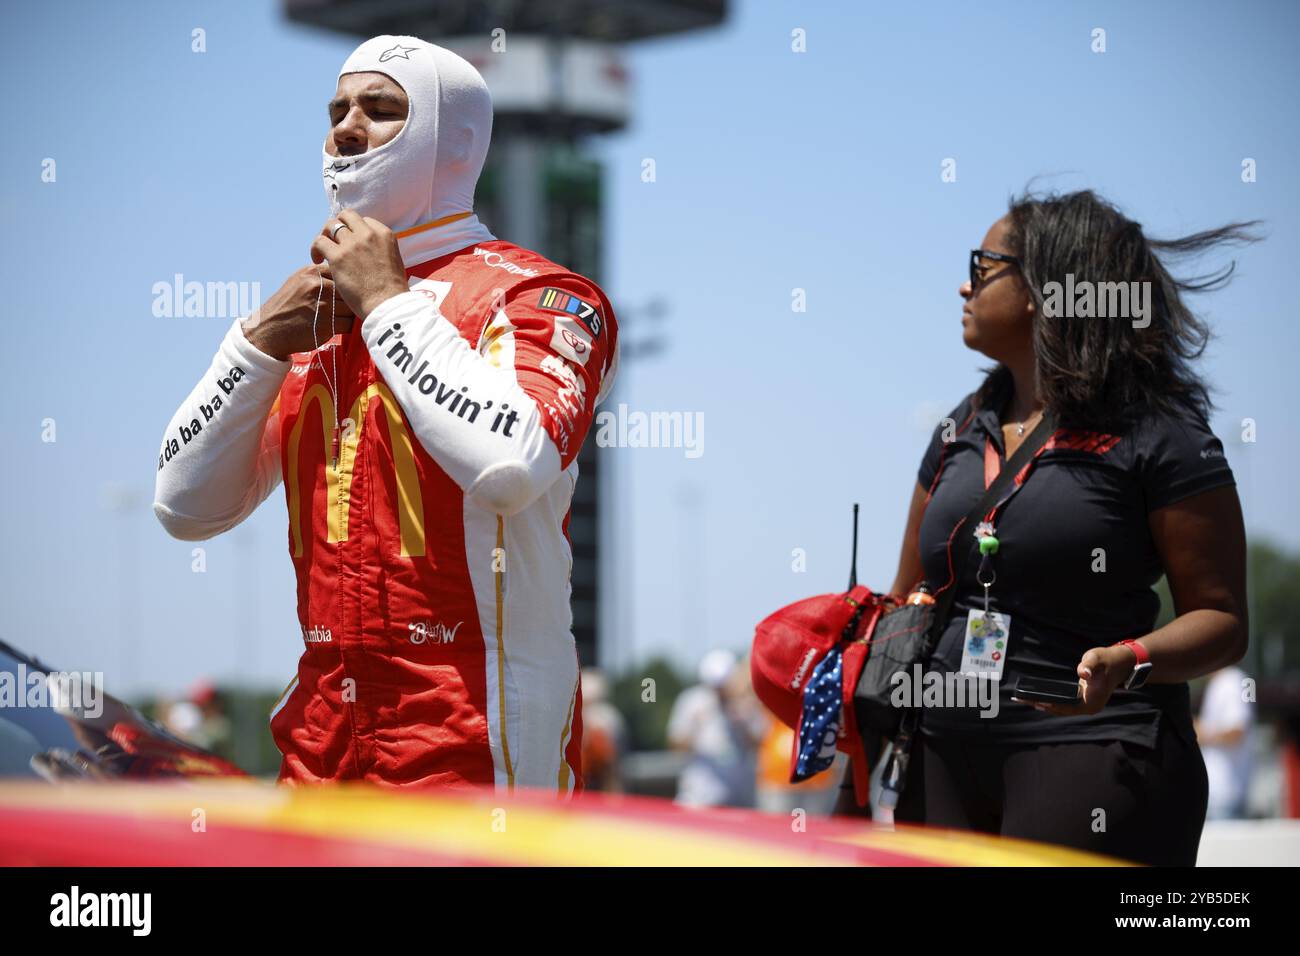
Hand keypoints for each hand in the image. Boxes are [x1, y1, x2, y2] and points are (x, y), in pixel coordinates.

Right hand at [241, 264, 353, 360]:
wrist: (269, 329)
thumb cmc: (287, 306)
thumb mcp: (298, 281)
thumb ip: (319, 275)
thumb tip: (343, 272)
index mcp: (311, 272)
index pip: (341, 273)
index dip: (343, 286)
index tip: (338, 294)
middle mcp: (317, 286)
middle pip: (348, 291)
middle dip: (348, 301)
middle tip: (340, 309)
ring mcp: (322, 305)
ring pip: (350, 308)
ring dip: (348, 315)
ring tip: (335, 318)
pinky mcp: (326, 325)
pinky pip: (348, 324)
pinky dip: (345, 328)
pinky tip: (334, 327)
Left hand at [310, 209, 409, 317]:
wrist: (387, 304)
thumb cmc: (391, 291)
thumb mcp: (393, 262)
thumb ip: (380, 251)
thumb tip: (367, 254)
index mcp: (385, 234)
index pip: (365, 220)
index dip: (356, 231)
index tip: (351, 242)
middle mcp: (368, 234)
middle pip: (347, 216)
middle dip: (339, 225)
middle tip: (334, 240)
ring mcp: (352, 243)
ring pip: (331, 225)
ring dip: (325, 235)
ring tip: (323, 251)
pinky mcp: (338, 256)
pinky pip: (319, 242)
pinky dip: (315, 249)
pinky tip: (317, 260)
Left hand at [1014, 645, 1134, 716]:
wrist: (1119, 663)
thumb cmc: (1107, 660)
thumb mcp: (1097, 658)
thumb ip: (1089, 665)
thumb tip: (1082, 673)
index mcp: (1092, 703)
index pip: (1068, 707)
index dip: (1051, 705)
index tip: (1036, 701)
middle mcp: (1088, 707)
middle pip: (1061, 709)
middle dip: (1041, 704)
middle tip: (1020, 700)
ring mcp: (1084, 705)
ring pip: (1060, 707)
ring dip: (1043, 704)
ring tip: (1023, 699)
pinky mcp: (1081, 700)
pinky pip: (1063, 703)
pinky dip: (1050, 700)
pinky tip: (1036, 697)